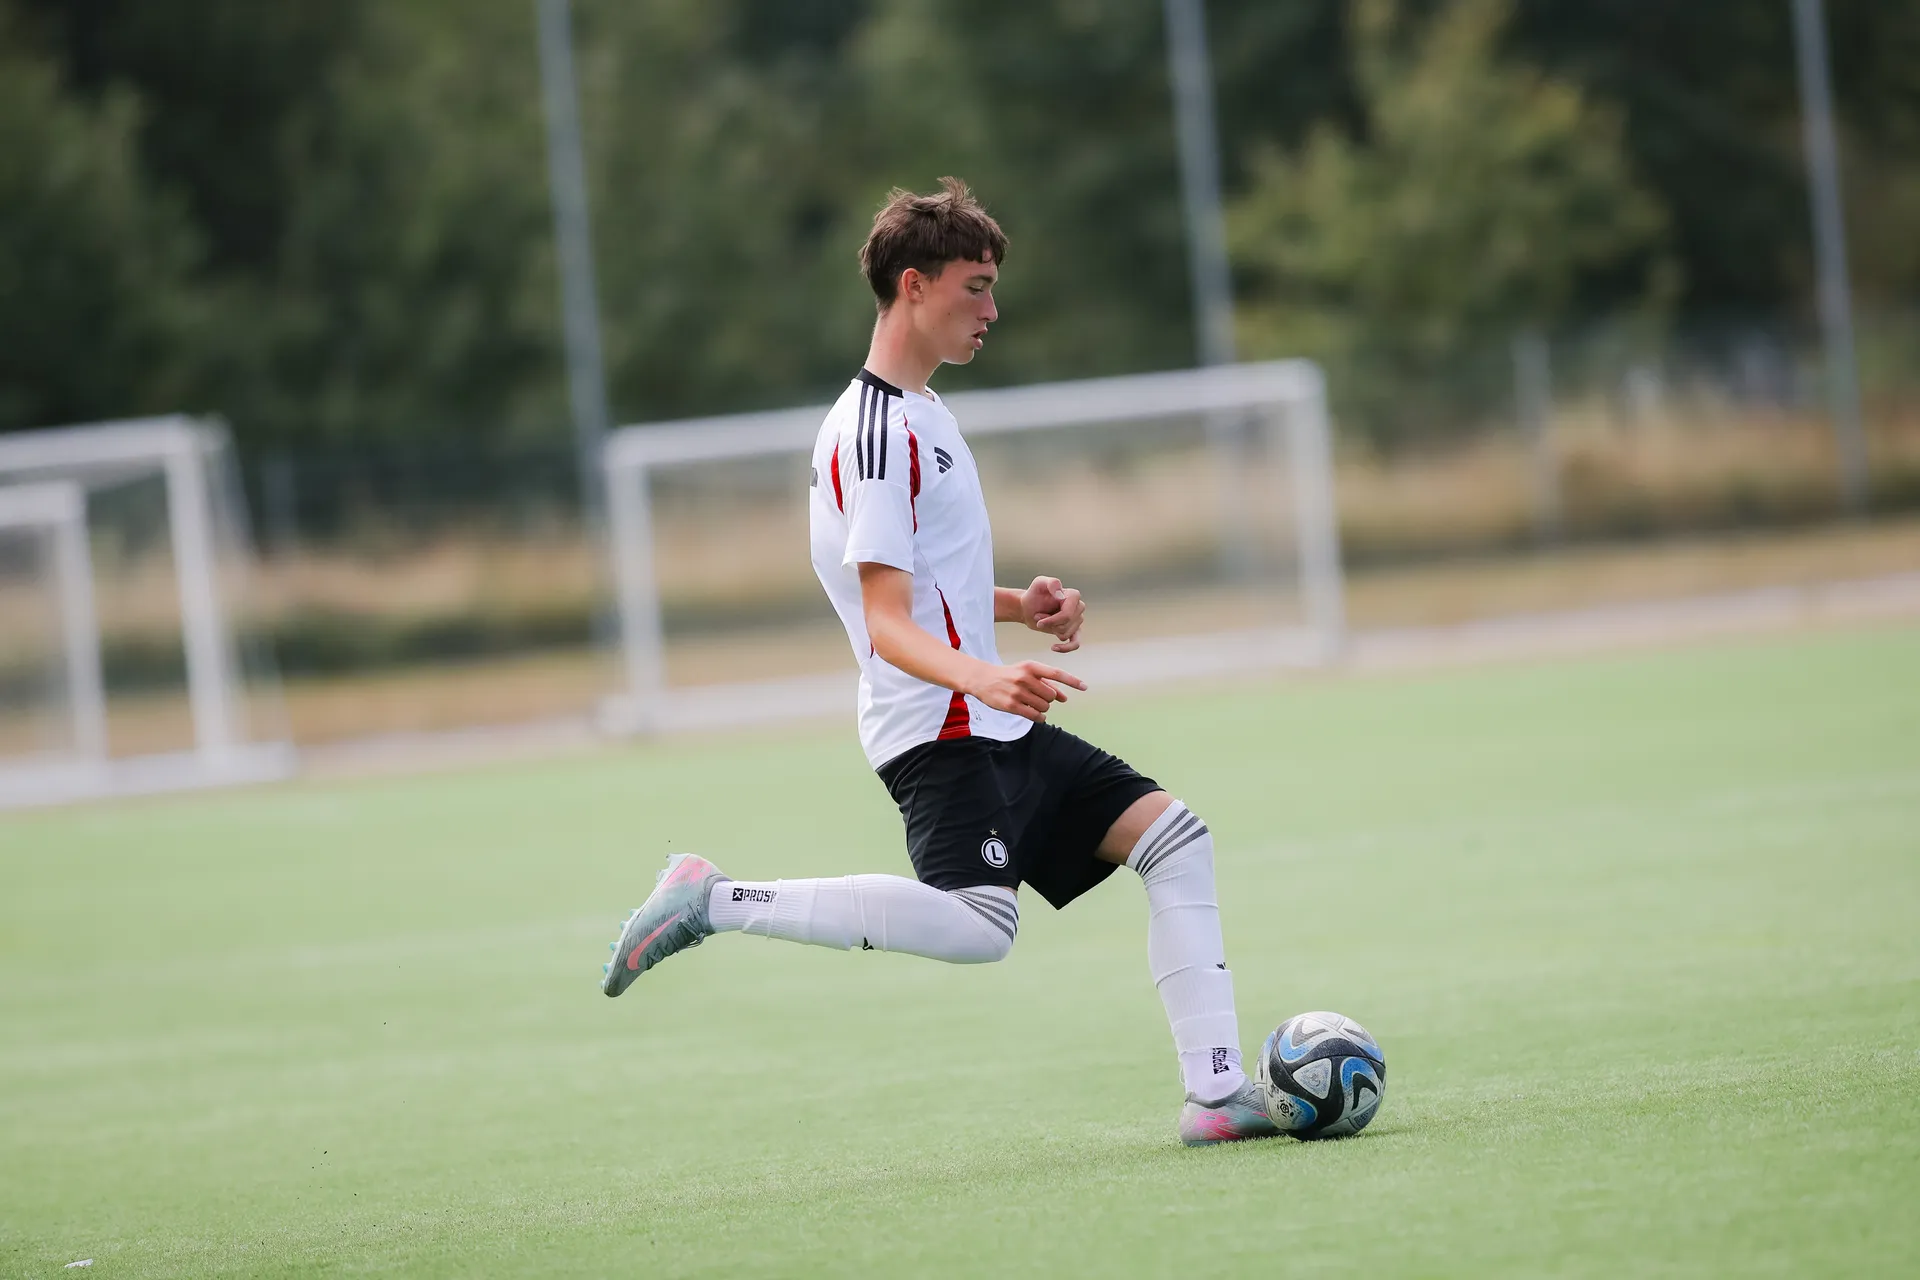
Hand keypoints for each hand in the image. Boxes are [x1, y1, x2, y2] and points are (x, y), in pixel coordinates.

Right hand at [968, 660, 1087, 722]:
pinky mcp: (1011, 705)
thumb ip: (1046, 684)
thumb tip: (1064, 698)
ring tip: (1033, 704)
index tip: (1084, 687)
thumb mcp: (1027, 673)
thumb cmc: (1010, 675)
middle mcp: (1025, 678)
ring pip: (1044, 706)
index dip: (1072, 681)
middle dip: (1049, 699)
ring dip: (1043, 708)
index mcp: (1031, 667)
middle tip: (1039, 698)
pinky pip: (1035, 716)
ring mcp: (1018, 692)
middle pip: (1051, 695)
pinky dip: (1039, 718)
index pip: (1056, 673)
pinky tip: (1036, 715)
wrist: (983, 679)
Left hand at [1020, 576, 1084, 652]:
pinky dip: (1066, 648)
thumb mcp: (1039, 584)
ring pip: (1065, 634)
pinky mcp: (1073, 631)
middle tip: (1039, 617)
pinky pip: (1075, 643)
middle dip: (1050, 624)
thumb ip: (1051, 583)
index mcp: (1074, 595)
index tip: (1037, 616)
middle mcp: (1079, 607)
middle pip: (1066, 625)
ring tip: (1043, 620)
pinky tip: (1053, 647)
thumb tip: (1061, 595)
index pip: (1067, 615)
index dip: (1052, 620)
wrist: (1028, 607)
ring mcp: (1078, 620)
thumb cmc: (1034, 594)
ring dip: (1050, 629)